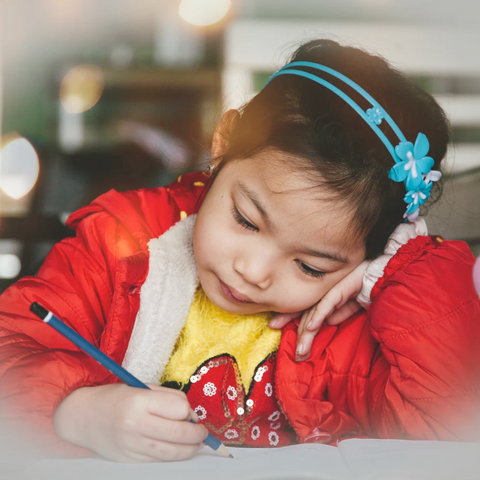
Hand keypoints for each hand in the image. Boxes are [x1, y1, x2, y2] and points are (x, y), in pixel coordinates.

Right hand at [54, 383, 208, 461]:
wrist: (84, 417)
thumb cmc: (117, 398)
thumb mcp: (142, 388)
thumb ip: (168, 398)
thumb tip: (192, 415)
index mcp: (139, 401)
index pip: (179, 408)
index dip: (189, 411)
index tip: (191, 412)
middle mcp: (135, 424)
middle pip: (179, 433)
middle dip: (197, 434)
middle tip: (203, 432)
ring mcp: (132, 445)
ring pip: (171, 452)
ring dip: (190, 449)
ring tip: (196, 443)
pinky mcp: (130, 459)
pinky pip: (159, 460)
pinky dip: (173, 455)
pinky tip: (179, 449)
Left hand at [269, 260, 369, 360]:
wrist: (380, 272)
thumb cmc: (365, 285)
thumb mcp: (351, 304)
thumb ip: (340, 312)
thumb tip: (328, 323)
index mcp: (324, 296)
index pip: (304, 310)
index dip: (289, 319)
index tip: (278, 329)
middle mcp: (323, 293)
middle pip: (306, 314)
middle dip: (299, 335)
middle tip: (295, 354)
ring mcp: (330, 290)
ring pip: (314, 314)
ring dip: (307, 333)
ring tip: (301, 349)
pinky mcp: (340, 288)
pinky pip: (327, 304)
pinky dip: (318, 316)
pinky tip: (310, 327)